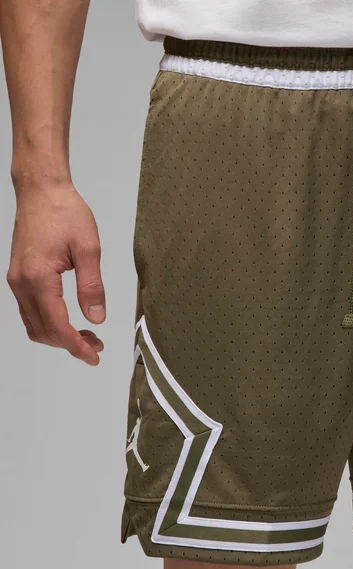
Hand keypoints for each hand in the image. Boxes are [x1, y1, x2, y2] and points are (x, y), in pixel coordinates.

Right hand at [6, 179, 105, 364]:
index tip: (94, 356)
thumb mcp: (89, 249)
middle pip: (43, 331)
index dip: (76, 345)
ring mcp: (17, 281)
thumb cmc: (66, 213)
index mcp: (39, 278)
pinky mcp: (19, 276)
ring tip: (88, 336)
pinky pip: (30, 311)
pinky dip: (49, 323)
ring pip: (34, 324)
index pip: (57, 325)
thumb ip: (92, 286)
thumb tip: (96, 318)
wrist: (41, 191)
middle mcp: (21, 283)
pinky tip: (70, 321)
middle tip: (97, 346)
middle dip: (70, 344)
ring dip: (59, 336)